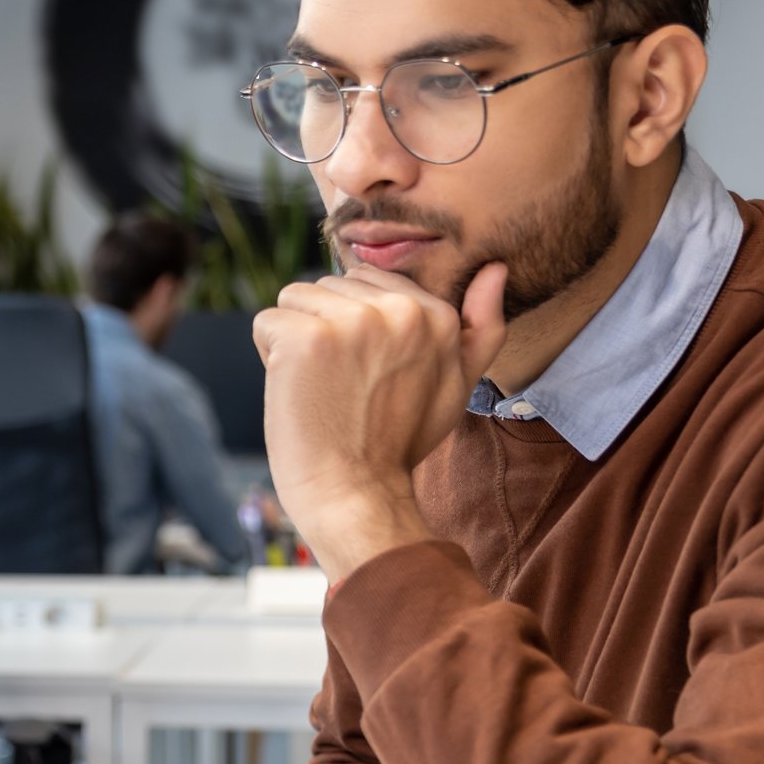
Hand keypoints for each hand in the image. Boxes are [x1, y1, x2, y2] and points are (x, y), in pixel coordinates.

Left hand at [252, 260, 507, 578]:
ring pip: (295, 300)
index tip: (369, 376)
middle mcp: (400, 310)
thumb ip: (482, 327)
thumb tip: (496, 268)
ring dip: (296, 342)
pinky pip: (267, 323)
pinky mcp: (306, 338)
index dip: (354, 329)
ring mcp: (351, 322)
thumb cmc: (399, 442)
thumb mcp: (457, 384)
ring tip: (322, 388)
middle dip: (325, 330)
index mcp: (436, 314)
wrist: (356, 495)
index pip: (365, 281)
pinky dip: (269, 359)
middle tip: (345, 387)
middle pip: (328, 286)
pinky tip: (297, 393)